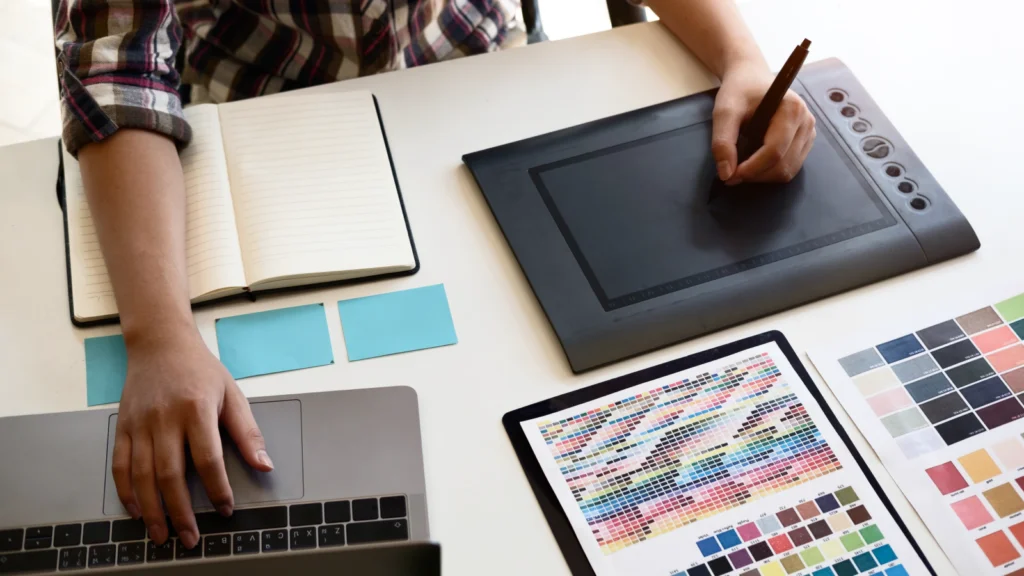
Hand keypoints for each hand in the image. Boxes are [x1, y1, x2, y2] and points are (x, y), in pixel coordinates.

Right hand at [112, 329, 272, 547]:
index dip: (217, 488)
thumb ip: (247, 432)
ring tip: (163, 534)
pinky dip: (127, 492)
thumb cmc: (200, 370)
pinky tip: (138, 511)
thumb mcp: (232, 394)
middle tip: (190, 537)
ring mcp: (140, 424)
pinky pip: (121, 466)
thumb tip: (264, 465)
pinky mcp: (123, 426)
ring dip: (152, 510)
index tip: (226, 509)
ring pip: (142, 476)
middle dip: (181, 512)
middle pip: (171, 474)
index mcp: (197, 409)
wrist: (160, 344)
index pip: (208, 458)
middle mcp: (165, 418)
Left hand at [711, 61, 816, 184]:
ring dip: (762, 176)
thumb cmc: (739, 91)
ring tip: (742, 167)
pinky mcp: (805, 141)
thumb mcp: (724, 111)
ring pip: (788, 170)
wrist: (751, 78)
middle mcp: (806, 121)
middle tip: (731, 174)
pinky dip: (770, 172)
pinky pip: (790, 167)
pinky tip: (754, 162)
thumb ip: (723, 141)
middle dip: (756, 175)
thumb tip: (726, 174)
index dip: (752, 169)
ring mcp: (809, 132)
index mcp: (792, 109)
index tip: (730, 176)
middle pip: (783, 165)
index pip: (775, 151)